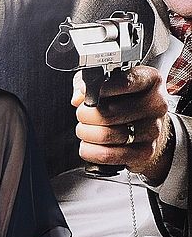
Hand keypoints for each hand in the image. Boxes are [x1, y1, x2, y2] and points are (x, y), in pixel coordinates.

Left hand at [72, 66, 172, 182]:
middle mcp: (156, 105)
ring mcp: (152, 130)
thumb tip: (79, 96)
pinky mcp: (145, 152)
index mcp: (151, 81)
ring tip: (83, 130)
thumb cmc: (128, 103)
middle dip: (86, 114)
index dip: (103, 88)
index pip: (127, 81)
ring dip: (86, 133)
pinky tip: (86, 146)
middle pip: (109, 112)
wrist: (148, 130)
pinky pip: (109, 155)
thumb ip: (93, 83)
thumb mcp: (114, 84)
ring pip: (106, 134)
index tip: (89, 93)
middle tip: (81, 114)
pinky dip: (91, 151)